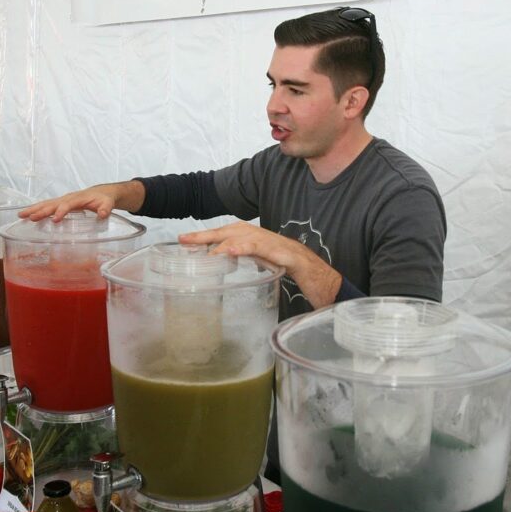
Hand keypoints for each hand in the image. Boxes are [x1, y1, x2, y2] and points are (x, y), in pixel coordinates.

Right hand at [19, 181, 142, 222]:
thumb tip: (102, 214)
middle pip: (52, 204)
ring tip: (20, 215)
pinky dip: (36, 210)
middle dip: (40, 210)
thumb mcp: (108, 203)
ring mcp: (62, 201)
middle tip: (29, 217)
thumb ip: (105, 209)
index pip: (67, 205)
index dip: (61, 212)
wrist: (101, 193)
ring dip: (33, 209)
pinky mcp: (60, 204)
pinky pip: (46, 206)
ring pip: (46, 204)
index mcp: (78, 198)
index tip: (55, 220)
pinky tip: (28, 216)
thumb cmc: (103, 199)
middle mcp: (67, 198)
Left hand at [179, 221, 342, 308]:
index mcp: (258, 242)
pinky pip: (264, 249)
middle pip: (231, 231)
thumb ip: (249, 263)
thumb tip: (225, 266)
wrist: (326, 280)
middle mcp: (265, 238)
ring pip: (244, 237)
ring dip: (222, 241)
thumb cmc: (297, 274)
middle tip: (183, 240)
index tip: (183, 241)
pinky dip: (246, 248)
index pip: (228, 235)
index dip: (206, 237)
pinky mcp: (287, 255)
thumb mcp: (266, 268)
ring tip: (203, 249)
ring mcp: (276, 245)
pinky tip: (230, 251)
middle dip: (206, 235)